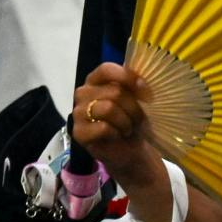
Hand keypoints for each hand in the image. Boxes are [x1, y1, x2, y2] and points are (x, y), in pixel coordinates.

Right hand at [72, 62, 157, 183]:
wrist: (130, 151)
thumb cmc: (132, 122)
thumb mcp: (137, 101)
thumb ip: (135, 86)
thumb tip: (141, 81)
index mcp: (96, 81)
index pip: (106, 70)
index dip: (126, 77)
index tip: (144, 89)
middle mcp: (83, 93)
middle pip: (114, 92)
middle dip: (133, 108)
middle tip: (136, 119)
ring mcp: (78, 112)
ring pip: (109, 108)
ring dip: (126, 122)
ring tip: (127, 129)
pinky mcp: (78, 132)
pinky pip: (103, 127)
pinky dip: (117, 133)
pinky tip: (117, 137)